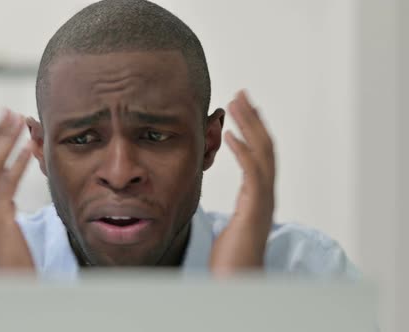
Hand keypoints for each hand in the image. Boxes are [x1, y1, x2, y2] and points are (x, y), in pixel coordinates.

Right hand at [0, 110, 34, 269]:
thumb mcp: (1, 229)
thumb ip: (1, 209)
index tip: (3, 124)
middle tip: (9, 112)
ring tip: (20, 122)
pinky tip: (28, 149)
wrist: (7, 286)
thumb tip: (7, 195)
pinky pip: (6, 183)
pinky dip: (17, 163)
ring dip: (6, 140)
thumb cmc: (10, 261)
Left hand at [209, 90, 275, 274]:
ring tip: (235, 104)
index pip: (259, 154)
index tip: (242, 109)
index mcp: (258, 195)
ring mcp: (263, 200)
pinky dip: (242, 152)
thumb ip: (234, 210)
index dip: (252, 129)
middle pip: (264, 146)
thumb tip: (226, 203)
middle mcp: (265, 193)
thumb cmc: (231, 259)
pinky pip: (252, 174)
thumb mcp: (230, 226)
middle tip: (240, 93)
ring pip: (262, 153)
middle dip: (252, 118)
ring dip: (249, 126)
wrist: (237, 282)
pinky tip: (230, 136)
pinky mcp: (255, 208)